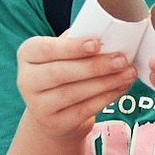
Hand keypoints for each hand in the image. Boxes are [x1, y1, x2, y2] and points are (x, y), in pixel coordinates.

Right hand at [15, 33, 134, 142]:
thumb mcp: (64, 53)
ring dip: (106, 82)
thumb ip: (78, 41)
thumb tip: (106, 31)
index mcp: (27, 54)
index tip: (97, 44)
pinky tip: (121, 87)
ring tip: (128, 73)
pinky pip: (84, 110)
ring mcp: (38, 105)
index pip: (47, 49)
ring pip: (74, 93)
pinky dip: (106, 98)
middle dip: (95, 66)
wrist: (54, 112)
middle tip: (122, 60)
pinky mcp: (55, 123)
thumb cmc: (64, 71)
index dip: (71, 48)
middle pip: (61, 73)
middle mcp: (26, 80)